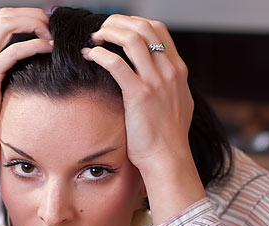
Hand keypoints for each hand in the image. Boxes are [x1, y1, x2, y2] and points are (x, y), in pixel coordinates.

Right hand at [0, 7, 51, 152]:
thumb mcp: (2, 91)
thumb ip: (13, 75)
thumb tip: (37, 70)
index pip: (3, 20)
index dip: (26, 17)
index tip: (48, 28)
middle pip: (5, 15)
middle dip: (32, 15)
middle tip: (53, 26)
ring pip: (6, 24)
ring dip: (33, 23)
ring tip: (51, 34)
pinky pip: (12, 51)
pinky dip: (33, 45)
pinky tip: (48, 48)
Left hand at [82, 15, 205, 220]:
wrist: (168, 159)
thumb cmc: (168, 138)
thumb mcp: (178, 104)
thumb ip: (169, 85)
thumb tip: (159, 75)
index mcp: (178, 70)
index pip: (158, 29)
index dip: (134, 22)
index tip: (117, 28)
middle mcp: (169, 71)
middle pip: (143, 27)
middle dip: (118, 22)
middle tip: (101, 30)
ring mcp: (156, 82)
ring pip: (131, 38)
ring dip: (108, 33)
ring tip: (94, 39)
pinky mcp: (139, 95)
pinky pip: (116, 63)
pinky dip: (100, 55)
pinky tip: (90, 56)